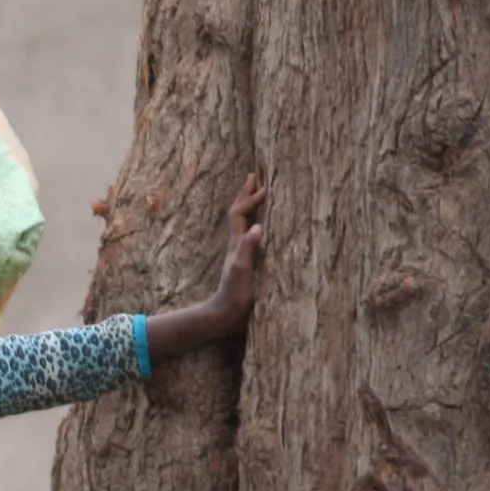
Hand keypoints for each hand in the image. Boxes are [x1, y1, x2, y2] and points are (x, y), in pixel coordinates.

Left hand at [206, 173, 265, 330]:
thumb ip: (248, 249)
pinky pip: (249, 234)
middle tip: (255, 175)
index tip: (265, 187)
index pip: (239, 213)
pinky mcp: (246, 262)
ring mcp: (240, 253)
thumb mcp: (241, 271)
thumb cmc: (234, 294)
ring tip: (258, 192)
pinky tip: (262, 224)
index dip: (250, 199)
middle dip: (246, 193)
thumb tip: (257, 226)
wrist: (224, 315)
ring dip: (249, 205)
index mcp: (236, 244)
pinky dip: (256, 222)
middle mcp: (236, 245)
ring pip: (243, 222)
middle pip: (238, 212)